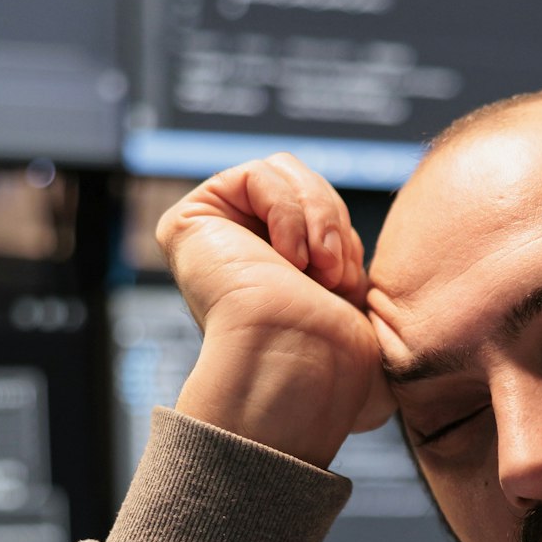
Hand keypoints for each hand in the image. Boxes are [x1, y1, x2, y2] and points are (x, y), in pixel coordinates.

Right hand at [157, 152, 394, 467]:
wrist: (304, 369)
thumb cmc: (334, 357)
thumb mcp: (351, 293)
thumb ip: (339, 258)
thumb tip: (342, 259)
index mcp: (272, 267)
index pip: (319, 208)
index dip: (342, 235)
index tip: (345, 283)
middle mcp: (237, 248)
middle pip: (302, 181)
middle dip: (331, 223)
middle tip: (332, 276)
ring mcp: (211, 235)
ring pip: (283, 171)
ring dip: (316, 219)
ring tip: (316, 270)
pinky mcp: (190, 221)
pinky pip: (257, 175)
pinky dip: (288, 213)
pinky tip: (288, 260)